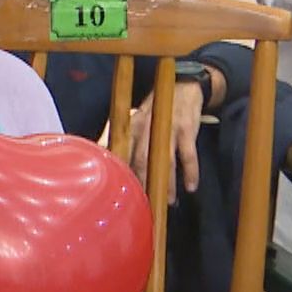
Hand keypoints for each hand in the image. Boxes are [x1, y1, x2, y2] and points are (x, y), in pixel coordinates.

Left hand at [129, 80, 205, 195]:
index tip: (119, 194)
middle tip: (146, 204)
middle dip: (143, 184)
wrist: (182, 87)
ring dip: (168, 183)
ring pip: (165, 161)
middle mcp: (146, 128)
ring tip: (170, 201)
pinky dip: (191, 172)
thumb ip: (120, 137)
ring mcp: (167, 129)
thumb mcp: (135, 119)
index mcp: (131, 127)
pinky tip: (191, 187)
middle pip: (140, 160)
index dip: (120, 173)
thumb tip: (100, 154)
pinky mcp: (186, 130)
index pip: (121, 153)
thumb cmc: (155, 109)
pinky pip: (188, 155)